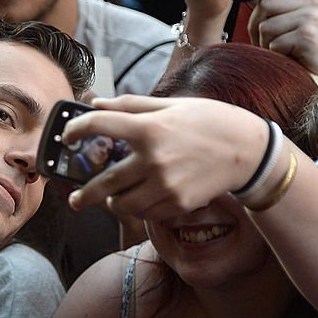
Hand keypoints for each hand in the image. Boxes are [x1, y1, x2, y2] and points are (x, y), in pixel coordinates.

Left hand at [63, 95, 269, 218]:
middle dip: (84, 194)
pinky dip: (138, 209)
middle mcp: (154, 159)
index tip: (68, 137)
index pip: (99, 126)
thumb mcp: (172, 105)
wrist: (248, 151)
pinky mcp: (177, 204)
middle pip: (104, 183)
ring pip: (122, 205)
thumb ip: (131, 106)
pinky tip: (141, 200)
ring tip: (112, 200)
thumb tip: (96, 104)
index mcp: (149, 128)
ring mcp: (165, 186)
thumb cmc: (210, 122)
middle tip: (75, 198)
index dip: (76, 131)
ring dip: (113, 203)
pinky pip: (145, 213)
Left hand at [247, 0, 317, 83]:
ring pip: (265, 23)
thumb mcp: (294, 28)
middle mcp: (313, 2)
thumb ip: (279, 13)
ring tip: (283, 52)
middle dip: (259, 27)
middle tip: (272, 44)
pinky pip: (272, 40)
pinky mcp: (306, 31)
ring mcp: (311, 15)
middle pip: (265, 3)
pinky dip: (275, 53)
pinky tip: (291, 57)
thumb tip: (256, 2)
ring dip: (266, 43)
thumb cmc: (308, 56)